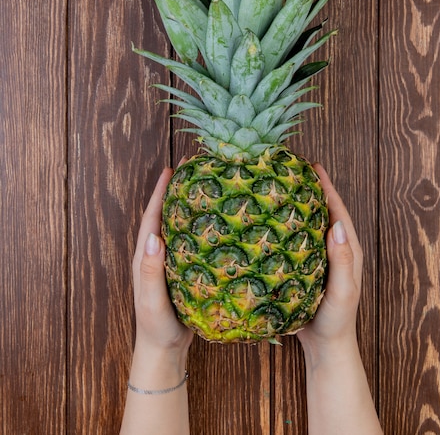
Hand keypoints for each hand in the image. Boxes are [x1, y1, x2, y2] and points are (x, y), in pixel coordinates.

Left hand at [121, 168, 192, 434]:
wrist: (163, 351)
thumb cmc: (156, 326)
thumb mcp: (152, 300)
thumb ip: (151, 271)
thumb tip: (153, 237)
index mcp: (145, 256)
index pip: (152, 217)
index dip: (160, 193)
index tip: (171, 170)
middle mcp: (156, 254)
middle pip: (166, 215)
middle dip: (176, 191)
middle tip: (192, 169)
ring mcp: (170, 262)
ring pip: (179, 227)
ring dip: (188, 205)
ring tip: (205, 186)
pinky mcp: (183, 270)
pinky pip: (191, 241)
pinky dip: (199, 226)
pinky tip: (214, 222)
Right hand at [297, 163, 362, 353]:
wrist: (326, 346)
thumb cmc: (337, 319)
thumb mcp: (343, 290)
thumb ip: (342, 261)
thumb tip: (337, 225)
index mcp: (348, 249)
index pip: (338, 211)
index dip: (327, 187)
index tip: (314, 166)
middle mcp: (334, 249)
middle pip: (323, 212)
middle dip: (312, 189)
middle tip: (294, 168)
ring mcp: (319, 257)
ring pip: (308, 224)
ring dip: (298, 205)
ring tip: (281, 186)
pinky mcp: (305, 266)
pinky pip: (296, 240)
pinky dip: (287, 226)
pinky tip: (272, 221)